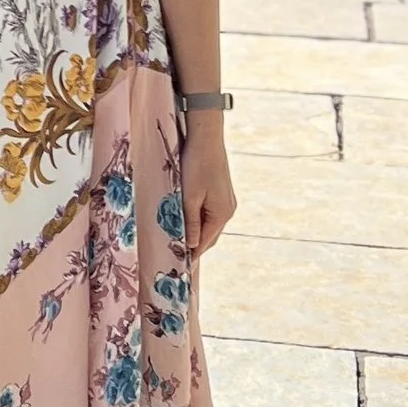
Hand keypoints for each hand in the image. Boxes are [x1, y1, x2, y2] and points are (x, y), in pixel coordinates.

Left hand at [181, 111, 236, 254]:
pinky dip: (200, 222)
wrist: (206, 138)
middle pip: (210, 236)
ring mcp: (226, 201)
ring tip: (181, 243)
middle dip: (196, 247)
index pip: (205, 242)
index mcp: (222, 214)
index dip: (193, 255)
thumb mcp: (190, 197)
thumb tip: (192, 245)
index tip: (181, 268)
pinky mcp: (222, 193)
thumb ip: (191, 222)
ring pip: (210, 225)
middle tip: (179, 258)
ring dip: (197, 234)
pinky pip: (210, 215)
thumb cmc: (196, 166)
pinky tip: (188, 223)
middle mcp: (228, 210)